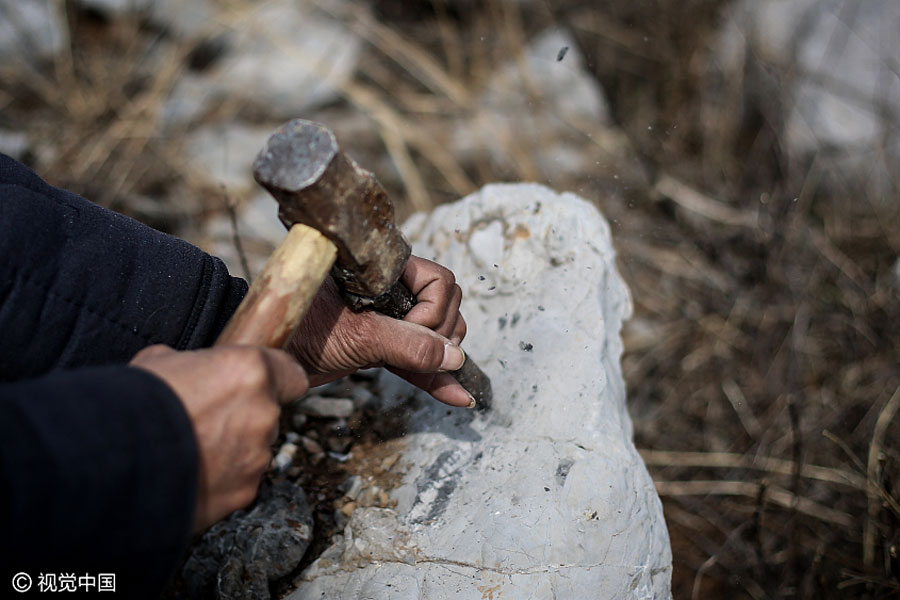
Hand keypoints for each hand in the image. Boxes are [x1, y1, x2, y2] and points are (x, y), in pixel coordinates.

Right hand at [130, 344, 307, 531]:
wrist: (110, 461)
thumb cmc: (133, 404)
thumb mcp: (160, 362)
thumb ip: (192, 366)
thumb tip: (189, 370)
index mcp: (250, 371)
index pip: (292, 375)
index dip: (276, 380)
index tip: (260, 385)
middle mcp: (263, 413)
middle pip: (269, 414)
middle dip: (244, 417)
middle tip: (205, 421)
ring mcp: (256, 456)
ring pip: (255, 451)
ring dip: (232, 451)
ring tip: (189, 452)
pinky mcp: (243, 493)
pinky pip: (239, 482)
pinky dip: (220, 481)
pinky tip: (188, 476)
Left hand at [287, 256, 472, 407]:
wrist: (270, 357)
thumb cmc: (301, 330)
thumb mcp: (358, 335)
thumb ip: (407, 344)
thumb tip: (453, 358)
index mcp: (385, 270)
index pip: (438, 282)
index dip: (433, 310)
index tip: (409, 331)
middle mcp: (391, 289)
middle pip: (445, 305)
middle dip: (442, 334)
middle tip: (418, 354)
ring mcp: (387, 317)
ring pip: (436, 333)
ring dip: (443, 356)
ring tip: (439, 374)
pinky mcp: (381, 344)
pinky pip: (417, 358)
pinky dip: (434, 377)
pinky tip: (457, 396)